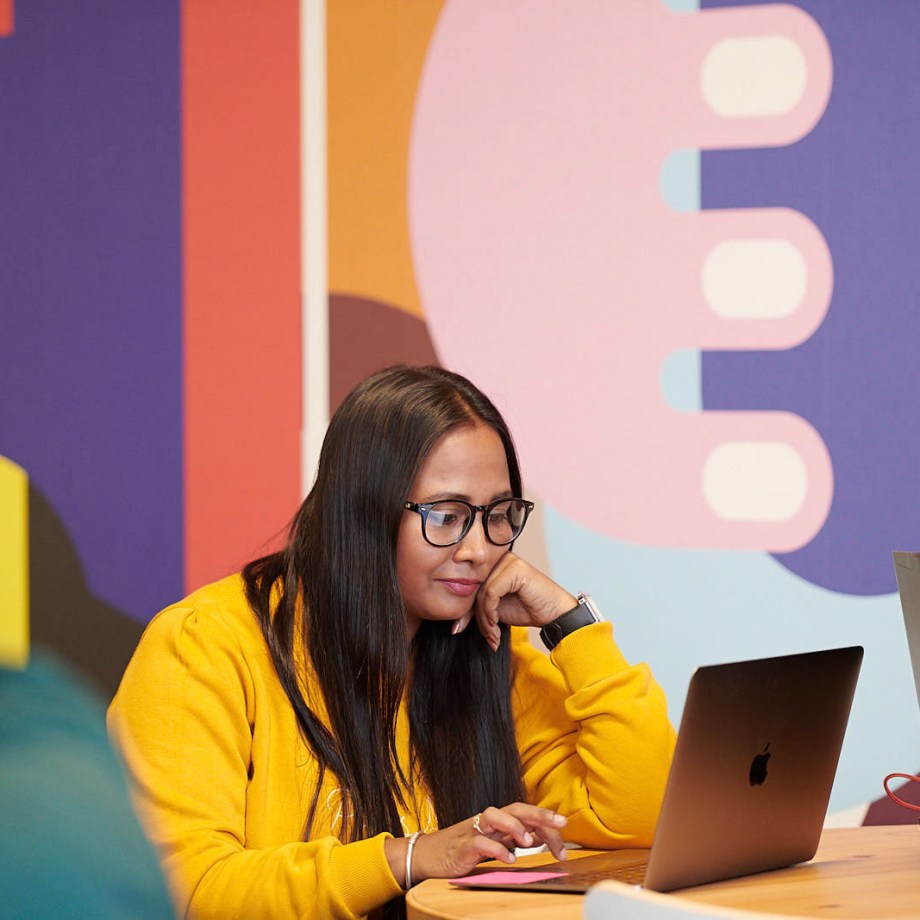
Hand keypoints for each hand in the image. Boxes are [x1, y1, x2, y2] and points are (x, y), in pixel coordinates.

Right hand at [386, 803, 567, 886]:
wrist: (427, 856)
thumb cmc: (462, 849)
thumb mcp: (493, 842)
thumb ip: (515, 838)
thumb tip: (542, 835)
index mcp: (497, 820)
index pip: (524, 813)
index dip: (545, 820)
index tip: (565, 830)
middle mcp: (487, 821)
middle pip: (514, 808)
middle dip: (539, 813)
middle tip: (561, 822)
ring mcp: (473, 831)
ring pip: (494, 816)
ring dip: (514, 826)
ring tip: (529, 842)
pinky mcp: (462, 847)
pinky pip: (479, 843)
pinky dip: (496, 849)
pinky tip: (509, 859)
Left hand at [458, 553, 575, 651]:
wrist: (554, 613)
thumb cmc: (528, 609)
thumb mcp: (495, 611)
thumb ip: (477, 611)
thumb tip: (454, 625)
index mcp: (492, 565)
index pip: (470, 587)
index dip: (466, 611)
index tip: (460, 630)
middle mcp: (499, 559)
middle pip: (474, 589)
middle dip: (476, 618)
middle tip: (487, 637)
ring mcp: (508, 561)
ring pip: (481, 593)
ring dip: (485, 620)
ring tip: (493, 636)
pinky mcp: (515, 569)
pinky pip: (491, 592)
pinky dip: (490, 613)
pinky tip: (497, 626)